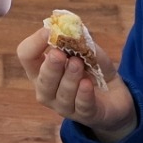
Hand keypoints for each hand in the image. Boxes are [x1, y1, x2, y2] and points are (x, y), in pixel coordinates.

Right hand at [14, 24, 136, 142]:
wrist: (115, 98)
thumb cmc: (93, 72)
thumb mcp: (89, 52)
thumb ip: (81, 40)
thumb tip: (73, 26)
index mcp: (42, 70)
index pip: (26, 56)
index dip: (35, 43)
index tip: (50, 31)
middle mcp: (48, 90)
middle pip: (42, 80)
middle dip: (51, 67)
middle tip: (59, 53)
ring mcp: (65, 106)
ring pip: (62, 94)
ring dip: (69, 77)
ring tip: (79, 63)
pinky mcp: (86, 116)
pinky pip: (81, 106)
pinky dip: (83, 94)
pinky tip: (87, 83)